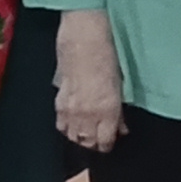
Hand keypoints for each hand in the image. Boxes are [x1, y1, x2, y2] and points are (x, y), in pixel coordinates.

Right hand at [55, 11, 123, 151]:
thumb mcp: (121, 84)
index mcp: (106, 109)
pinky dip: (67, 126)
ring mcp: (71, 108)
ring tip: (87, 133)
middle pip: (87, 142)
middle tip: (100, 139)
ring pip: (72, 135)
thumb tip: (121, 127)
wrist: (84, 37)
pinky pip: (61, 123)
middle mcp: (87, 113)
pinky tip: (73, 122)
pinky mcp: (58, 100)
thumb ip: (119, 110)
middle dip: (94, 143)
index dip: (108, 144)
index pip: (105, 140)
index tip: (111, 143)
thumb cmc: (108, 54)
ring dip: (80, 136)